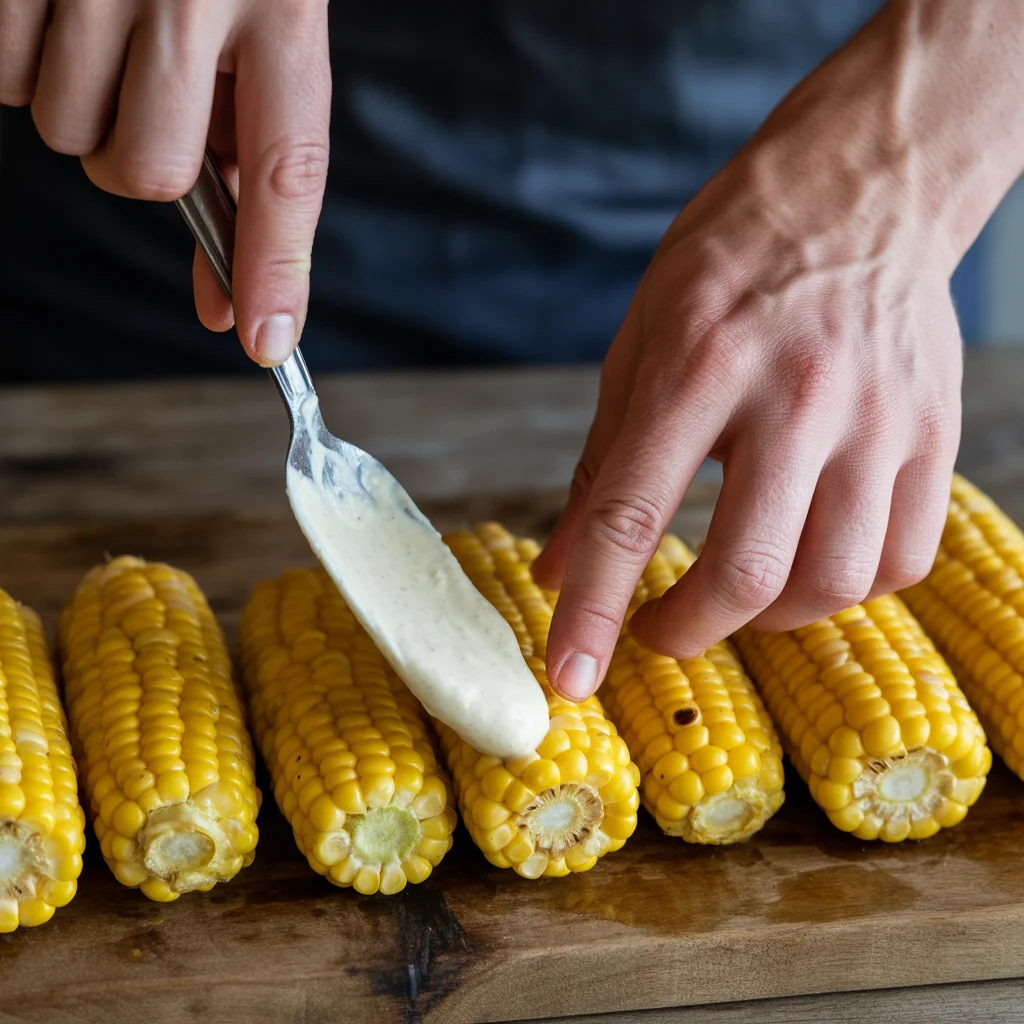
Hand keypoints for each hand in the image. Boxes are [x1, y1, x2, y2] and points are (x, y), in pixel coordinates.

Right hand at [0, 0, 329, 365]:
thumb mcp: (264, 32)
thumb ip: (251, 155)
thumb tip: (238, 300)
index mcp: (281, 9)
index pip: (285, 170)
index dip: (275, 265)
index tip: (264, 340)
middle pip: (143, 172)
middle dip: (142, 157)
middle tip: (147, 96)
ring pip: (69, 133)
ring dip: (83, 107)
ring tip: (105, 29)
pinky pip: (3, 79)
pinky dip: (23, 62)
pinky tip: (59, 11)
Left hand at [533, 0, 1023, 701]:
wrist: (859, 190)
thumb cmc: (730, 264)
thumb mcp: (638, 346)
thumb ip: (599, 468)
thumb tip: (558, 569)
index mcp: (699, 365)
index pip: (633, 513)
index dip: (594, 610)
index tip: (569, 679)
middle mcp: (795, 396)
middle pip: (747, 571)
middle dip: (687, 630)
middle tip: (657, 628)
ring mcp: (877, 419)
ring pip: (832, 581)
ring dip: (767, 618)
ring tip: (734, 590)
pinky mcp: (933, 434)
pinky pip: (899, 559)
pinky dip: (842, 587)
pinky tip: (807, 560)